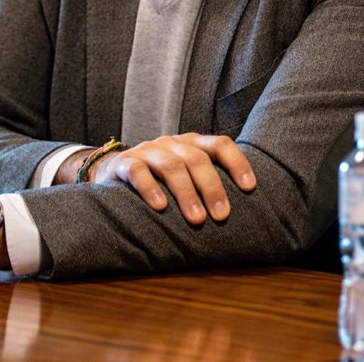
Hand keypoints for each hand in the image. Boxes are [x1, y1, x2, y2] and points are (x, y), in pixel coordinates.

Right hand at [66, 134, 255, 224]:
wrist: (113, 172)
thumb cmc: (160, 179)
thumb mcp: (185, 175)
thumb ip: (207, 183)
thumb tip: (245, 214)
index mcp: (192, 143)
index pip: (220, 144)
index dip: (237, 163)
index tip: (250, 188)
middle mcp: (172, 143)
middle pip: (197, 159)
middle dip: (212, 188)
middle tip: (222, 216)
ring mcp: (148, 151)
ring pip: (172, 167)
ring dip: (187, 194)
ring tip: (197, 219)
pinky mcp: (125, 163)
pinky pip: (138, 172)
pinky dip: (150, 189)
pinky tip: (160, 207)